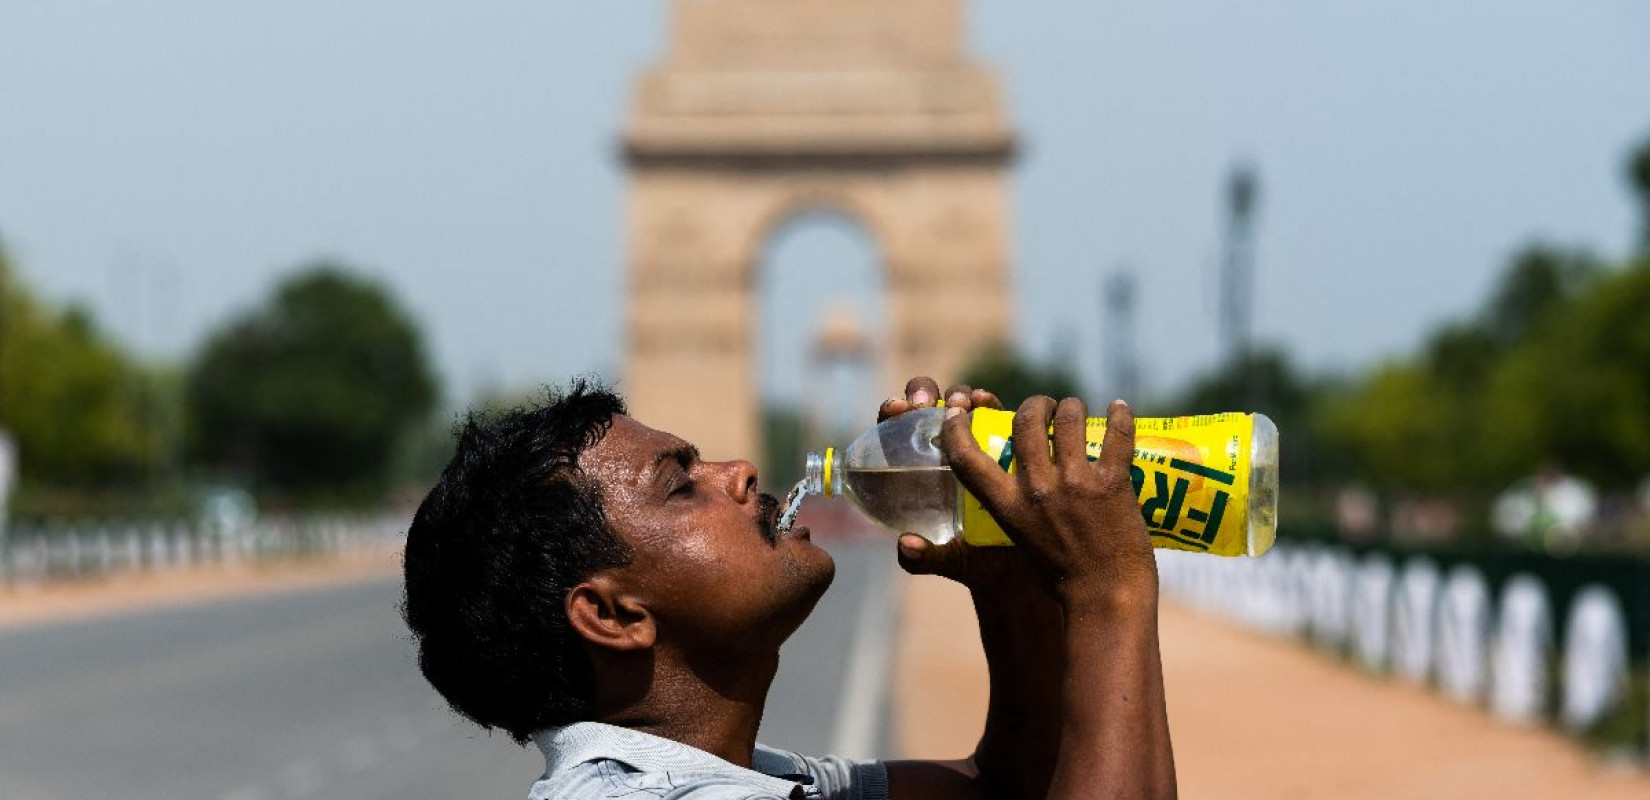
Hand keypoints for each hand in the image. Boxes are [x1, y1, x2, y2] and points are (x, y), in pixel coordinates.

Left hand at [879, 377, 1035, 592]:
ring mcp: (974, 443)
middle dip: (922, 394)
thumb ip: (925, 559)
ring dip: (957, 395)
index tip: (895, 410)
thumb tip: (906, 544)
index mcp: (918, 474)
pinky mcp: (1004, 441)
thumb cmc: (980, 562)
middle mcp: (942, 452)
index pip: (894, 435)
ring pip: (958, 405)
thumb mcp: (953, 561)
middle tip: (925, 404)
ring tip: (963, 402)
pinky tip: (987, 402)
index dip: (890, 415)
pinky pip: (994, 414)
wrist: (1026, 565)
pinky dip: (988, 402)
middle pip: (923, 409)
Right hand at [940, 395, 1156, 607]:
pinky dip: (1120, 416)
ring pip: (1070, 417)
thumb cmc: (1061, 579)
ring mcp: (1076, 483)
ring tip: (1077, 410)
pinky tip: (1119, 409)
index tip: (959, 412)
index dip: (956, 429)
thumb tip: (1011, 482)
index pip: (967, 458)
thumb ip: (1012, 507)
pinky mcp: (1112, 483)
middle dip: (1035, 405)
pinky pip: (1116, 434)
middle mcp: (1037, 490)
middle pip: (1025, 420)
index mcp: (1008, 506)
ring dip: (1073, 406)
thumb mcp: (1018, 540)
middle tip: (1046, 407)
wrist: (1106, 598)